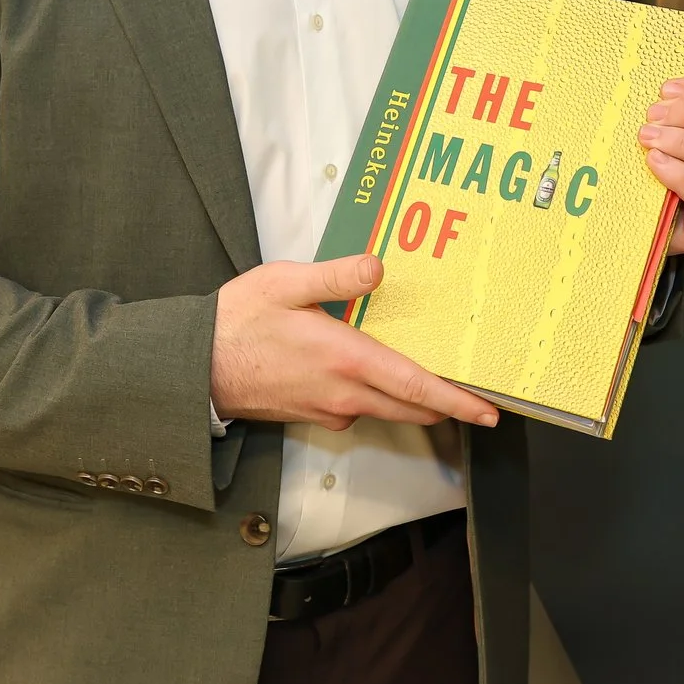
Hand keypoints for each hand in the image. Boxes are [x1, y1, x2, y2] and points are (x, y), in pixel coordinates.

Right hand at [211, 254, 499, 431]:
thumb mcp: (285, 283)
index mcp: (345, 359)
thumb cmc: (238, 321)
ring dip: (416, 404)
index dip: (456, 399)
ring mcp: (328, 410)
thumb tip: (379, 267)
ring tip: (438, 385)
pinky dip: (381, 400)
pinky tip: (376, 376)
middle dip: (448, 407)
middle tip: (478, 399)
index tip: (488, 410)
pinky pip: (359, 411)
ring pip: (388, 412)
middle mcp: (344, 393)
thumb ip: (336, 276)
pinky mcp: (313, 416)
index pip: (415, 386)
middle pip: (411, 408)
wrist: (196, 368)